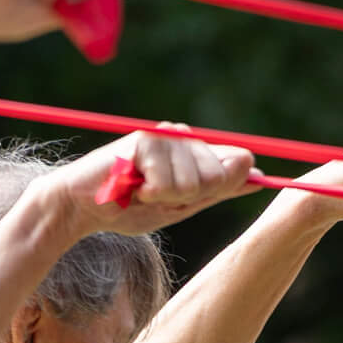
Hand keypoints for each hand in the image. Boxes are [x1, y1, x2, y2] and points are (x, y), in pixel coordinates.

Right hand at [48, 129, 258, 236]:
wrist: (83, 207)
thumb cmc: (129, 206)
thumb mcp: (180, 205)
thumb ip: (218, 191)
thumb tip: (259, 177)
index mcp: (195, 151)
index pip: (237, 162)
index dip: (225, 185)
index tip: (191, 196)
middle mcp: (184, 137)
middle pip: (219, 177)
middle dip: (189, 199)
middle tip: (158, 196)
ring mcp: (165, 136)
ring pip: (193, 184)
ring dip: (166, 199)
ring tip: (142, 191)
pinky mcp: (145, 139)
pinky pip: (166, 182)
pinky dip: (148, 195)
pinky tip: (130, 186)